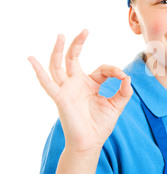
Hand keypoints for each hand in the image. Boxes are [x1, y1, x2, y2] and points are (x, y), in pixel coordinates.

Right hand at [28, 30, 133, 152]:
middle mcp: (76, 84)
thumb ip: (124, 91)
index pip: (101, 69)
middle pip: (73, 59)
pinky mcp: (60, 97)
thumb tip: (127, 77)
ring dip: (58, 50)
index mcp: (90, 85)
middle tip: (84, 30)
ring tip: (61, 35)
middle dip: (78, 44)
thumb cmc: (101, 125)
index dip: (113, 70)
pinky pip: (47, 83)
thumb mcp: (117, 105)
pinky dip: (38, 71)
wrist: (91, 142)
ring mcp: (67, 90)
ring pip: (58, 65)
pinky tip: (31, 59)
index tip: (122, 76)